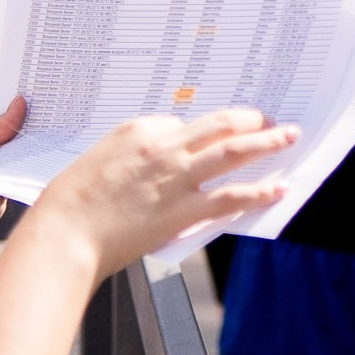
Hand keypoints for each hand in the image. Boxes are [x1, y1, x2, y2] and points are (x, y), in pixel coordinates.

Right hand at [35, 109, 296, 280]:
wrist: (65, 234)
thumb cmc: (72, 201)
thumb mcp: (100, 160)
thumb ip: (134, 154)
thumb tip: (162, 160)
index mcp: (138, 129)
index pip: (183, 122)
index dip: (203, 129)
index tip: (218, 130)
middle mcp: (163, 146)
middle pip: (219, 124)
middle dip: (249, 120)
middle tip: (269, 119)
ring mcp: (176, 177)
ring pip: (233, 151)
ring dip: (266, 143)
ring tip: (288, 137)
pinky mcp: (183, 211)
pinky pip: (231, 197)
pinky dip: (259, 192)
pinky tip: (278, 189)